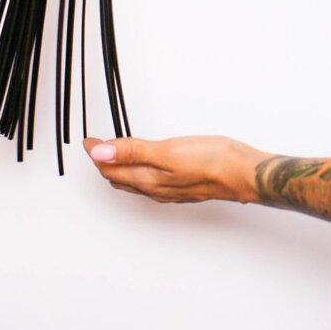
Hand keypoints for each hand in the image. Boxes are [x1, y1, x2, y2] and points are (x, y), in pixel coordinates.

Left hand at [84, 135, 269, 203]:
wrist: (242, 173)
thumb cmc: (210, 161)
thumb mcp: (167, 151)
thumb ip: (132, 151)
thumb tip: (100, 153)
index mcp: (148, 180)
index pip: (111, 169)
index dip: (97, 153)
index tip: (88, 140)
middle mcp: (155, 189)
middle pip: (119, 178)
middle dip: (104, 163)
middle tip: (95, 147)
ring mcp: (170, 189)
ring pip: (134, 181)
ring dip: (119, 168)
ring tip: (112, 154)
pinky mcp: (182, 185)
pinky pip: (150, 182)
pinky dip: (138, 171)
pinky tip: (145, 164)